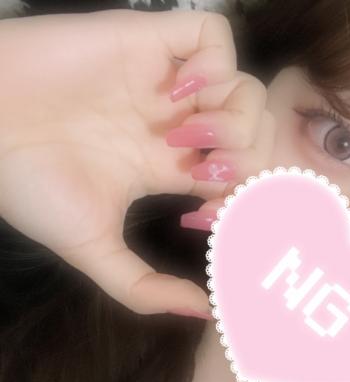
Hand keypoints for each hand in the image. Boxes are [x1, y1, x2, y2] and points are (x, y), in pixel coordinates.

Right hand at [0, 9, 275, 316]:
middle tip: (206, 176)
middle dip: (247, 161)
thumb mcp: (93, 248)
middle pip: (254, 135)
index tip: (203, 216)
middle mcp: (175, 123)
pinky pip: (213, 36)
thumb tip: (203, 311)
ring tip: (187, 137)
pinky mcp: (149, 39)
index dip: (238, 200)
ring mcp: (165, 80)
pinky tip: (181, 94)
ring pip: (244, 88)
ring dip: (233, 119)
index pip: (239, 179)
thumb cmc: (30, 185)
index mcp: (168, 167)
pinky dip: (215, 66)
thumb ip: (146, 287)